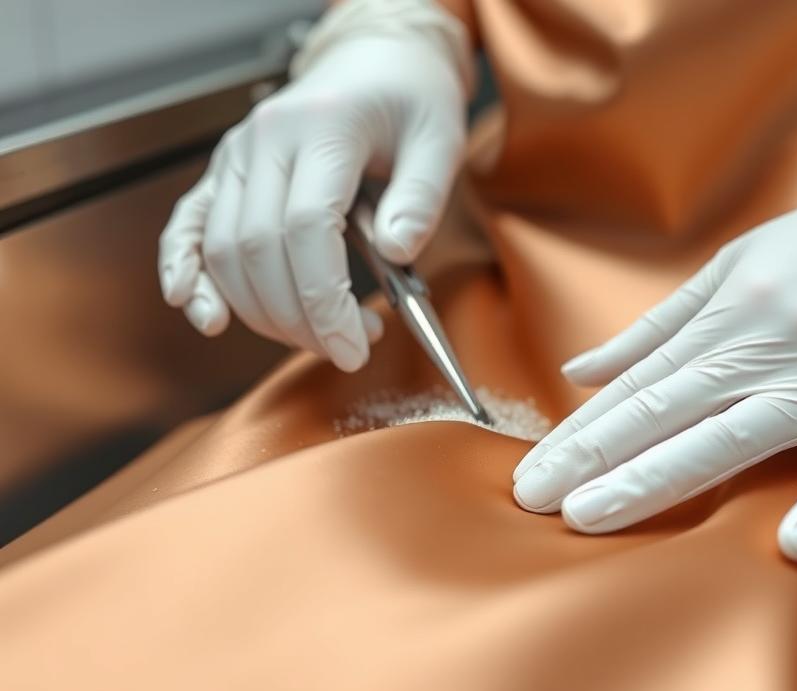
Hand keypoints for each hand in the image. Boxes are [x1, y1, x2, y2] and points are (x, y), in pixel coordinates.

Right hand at [158, 8, 467, 370]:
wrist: (375, 63)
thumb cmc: (409, 100)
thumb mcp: (439, 141)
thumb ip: (422, 199)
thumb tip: (398, 253)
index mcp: (323, 127)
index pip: (307, 228)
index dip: (326, 300)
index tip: (354, 346)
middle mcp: (266, 139)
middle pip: (259, 249)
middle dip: (298, 319)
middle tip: (345, 350)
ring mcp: (237, 156)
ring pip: (223, 251)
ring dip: (262, 312)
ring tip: (316, 336)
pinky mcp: (225, 173)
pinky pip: (188, 227)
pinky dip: (187, 273)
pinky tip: (202, 313)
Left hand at [512, 110, 796, 560]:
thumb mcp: (734, 264)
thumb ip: (657, 326)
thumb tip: (580, 367)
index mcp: (727, 317)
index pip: (636, 388)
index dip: (579, 432)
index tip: (531, 471)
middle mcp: (766, 349)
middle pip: (665, 413)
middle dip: (592, 460)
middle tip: (534, 501)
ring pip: (733, 438)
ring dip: (659, 479)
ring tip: (593, 516)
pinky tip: (791, 541)